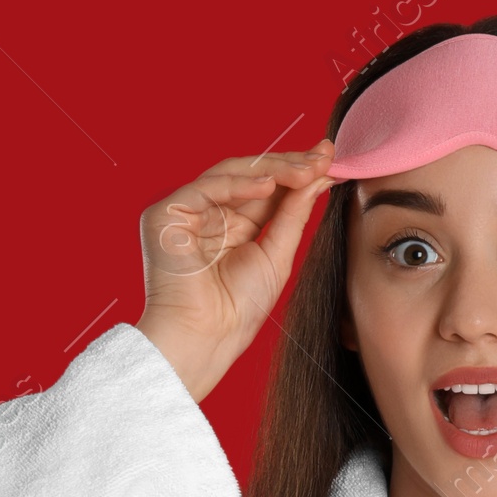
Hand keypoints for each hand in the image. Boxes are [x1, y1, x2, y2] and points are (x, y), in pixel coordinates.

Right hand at [135, 141, 334, 400]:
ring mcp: (186, 211)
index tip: (330, 159)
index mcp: (231, 225)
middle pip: (250, 175)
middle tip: (323, 157)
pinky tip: (270, 185)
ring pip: (232, 174)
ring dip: (272, 170)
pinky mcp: (167, 212)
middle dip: (289, 165)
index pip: (266, 189)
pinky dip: (240, 184)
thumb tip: (319, 177)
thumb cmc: (237, 310)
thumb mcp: (276, 256)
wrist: (206, 339)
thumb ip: (294, 214)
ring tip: (307, 170)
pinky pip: (208, 187)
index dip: (297, 173)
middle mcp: (208, 213)